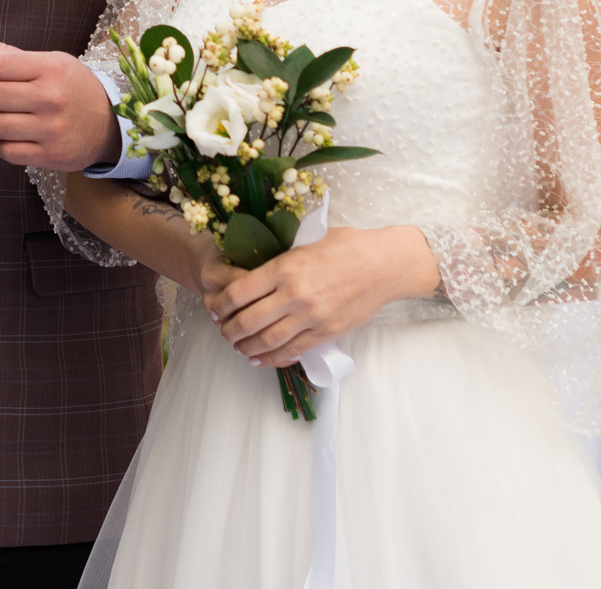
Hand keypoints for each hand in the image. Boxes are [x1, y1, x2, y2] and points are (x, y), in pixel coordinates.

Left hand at [0, 40, 118, 171]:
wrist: (109, 124)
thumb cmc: (70, 87)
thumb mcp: (47, 62)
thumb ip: (5, 54)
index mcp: (51, 68)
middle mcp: (52, 97)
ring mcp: (52, 129)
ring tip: (0, 115)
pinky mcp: (51, 155)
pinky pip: (5, 151)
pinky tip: (10, 134)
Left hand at [205, 225, 439, 367]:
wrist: (384, 265)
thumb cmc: (347, 246)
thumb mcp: (306, 241)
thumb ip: (280, 259)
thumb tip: (253, 269)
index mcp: (285, 267)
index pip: (239, 292)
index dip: (221, 305)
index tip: (215, 308)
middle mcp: (295, 294)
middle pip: (248, 321)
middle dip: (229, 330)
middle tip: (222, 331)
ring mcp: (312, 317)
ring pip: (267, 341)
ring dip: (246, 347)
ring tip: (237, 347)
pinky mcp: (327, 333)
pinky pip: (293, 351)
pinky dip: (272, 358)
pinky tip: (260, 358)